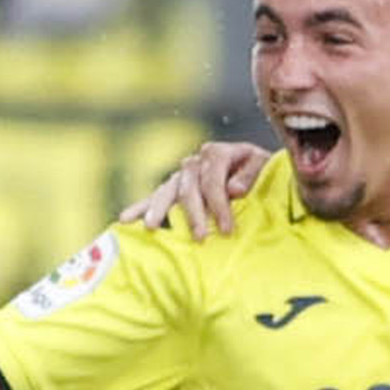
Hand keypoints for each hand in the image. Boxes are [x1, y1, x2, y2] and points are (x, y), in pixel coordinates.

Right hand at [119, 140, 267, 237]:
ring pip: (168, 190)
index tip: (227, 230)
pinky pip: (156, 196)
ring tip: (149, 227)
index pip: (213, 180)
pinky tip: (125, 220)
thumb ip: (250, 175)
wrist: (258, 170)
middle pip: (189, 187)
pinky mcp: (175, 186)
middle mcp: (197, 161)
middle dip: (193, 214)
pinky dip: (141, 207)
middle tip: (199, 237)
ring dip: (158, 209)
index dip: (219, 205)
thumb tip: (234, 190)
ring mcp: (183, 174)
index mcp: (219, 153)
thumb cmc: (263, 172)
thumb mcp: (264, 167)